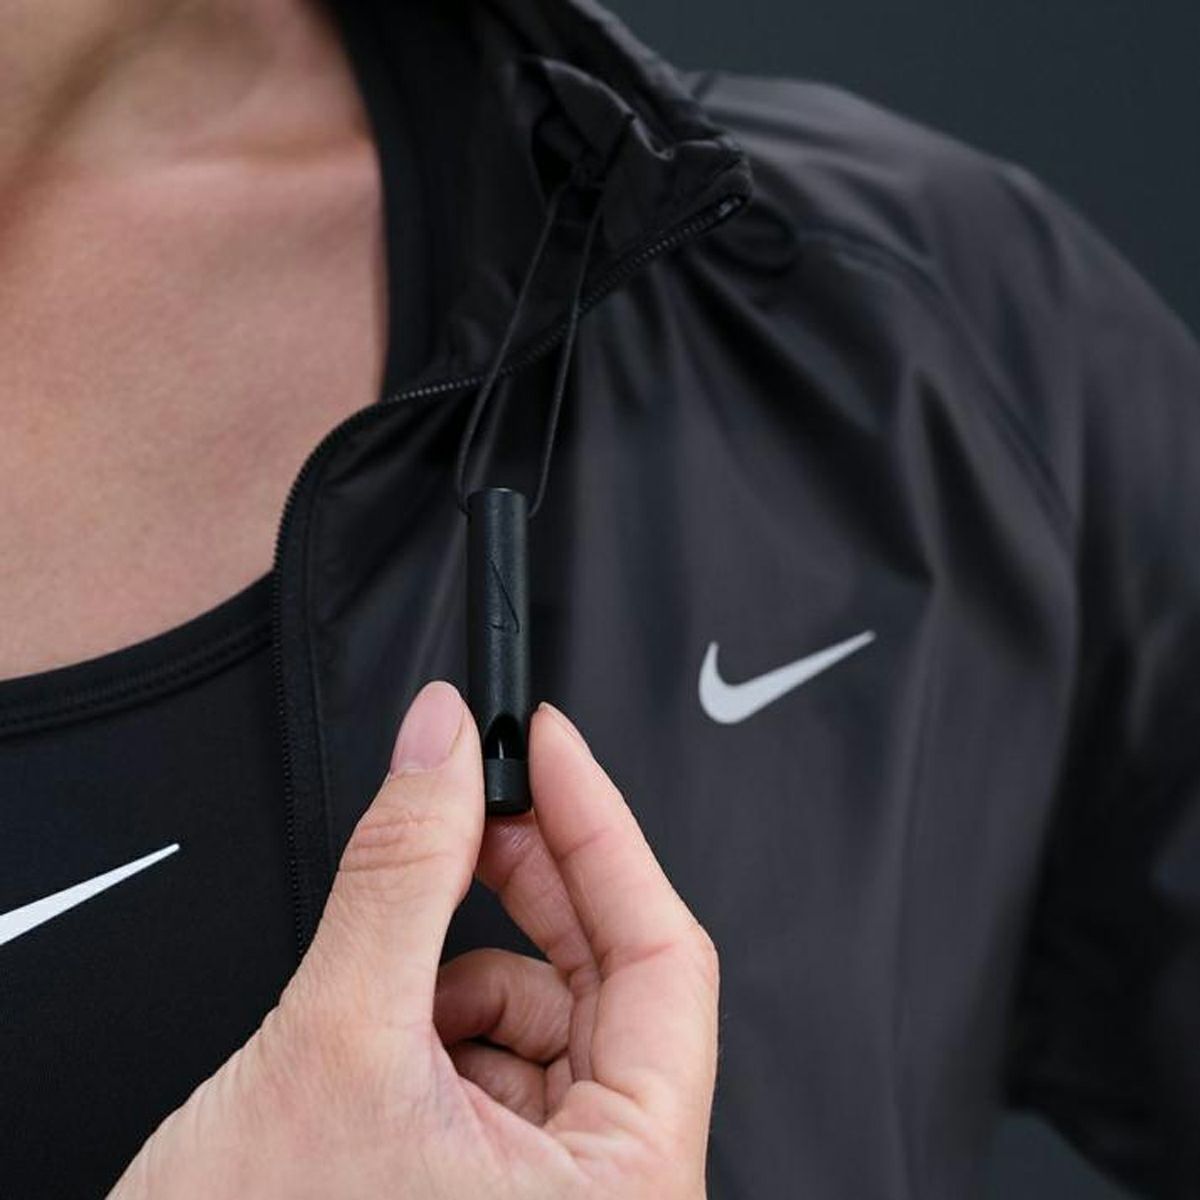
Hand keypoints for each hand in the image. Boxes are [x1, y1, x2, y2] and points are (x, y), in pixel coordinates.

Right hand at [111, 682, 718, 1198]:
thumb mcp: (337, 1042)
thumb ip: (402, 874)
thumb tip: (440, 747)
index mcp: (625, 1188)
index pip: (663, 954)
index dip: (603, 829)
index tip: (551, 748)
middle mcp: (611, 1197)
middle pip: (611, 977)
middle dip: (534, 879)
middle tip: (475, 803)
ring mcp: (560, 1195)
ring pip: (551, 1015)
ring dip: (471, 965)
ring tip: (394, 980)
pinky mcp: (504, 1188)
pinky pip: (507, 1059)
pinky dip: (449, 1017)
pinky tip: (391, 1033)